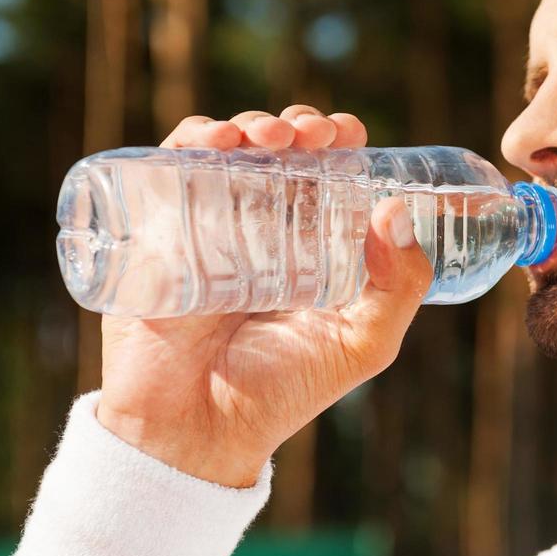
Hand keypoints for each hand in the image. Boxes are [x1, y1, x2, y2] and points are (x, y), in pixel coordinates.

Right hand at [94, 106, 432, 485]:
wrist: (198, 431)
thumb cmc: (283, 393)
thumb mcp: (363, 344)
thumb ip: (399, 288)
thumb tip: (397, 209)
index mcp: (309, 243)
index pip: (326, 172)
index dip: (338, 140)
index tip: (349, 135)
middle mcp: (259, 227)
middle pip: (277, 150)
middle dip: (297, 125)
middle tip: (311, 135)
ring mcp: (206, 225)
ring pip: (226, 150)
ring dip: (249, 124)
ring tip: (269, 136)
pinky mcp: (158, 233)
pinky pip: (169, 170)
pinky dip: (191, 140)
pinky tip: (216, 141)